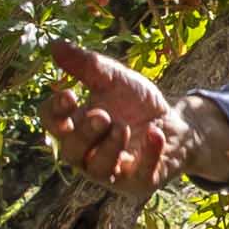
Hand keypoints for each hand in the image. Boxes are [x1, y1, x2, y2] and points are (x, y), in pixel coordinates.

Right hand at [43, 43, 189, 184]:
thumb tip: (55, 45)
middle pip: (72, 152)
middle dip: (84, 134)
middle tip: (101, 116)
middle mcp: (88, 155)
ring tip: (122, 126)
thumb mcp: (114, 79)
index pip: (52, 124)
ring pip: (99, 169)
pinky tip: (155, 134)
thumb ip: (87, 66)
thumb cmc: (136, 104)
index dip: (55, 112)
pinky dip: (148, 155)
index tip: (69, 95)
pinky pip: (139, 176)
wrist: (176, 124)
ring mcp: (113, 173)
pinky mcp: (140, 183)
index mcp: (75, 128)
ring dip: (109, 148)